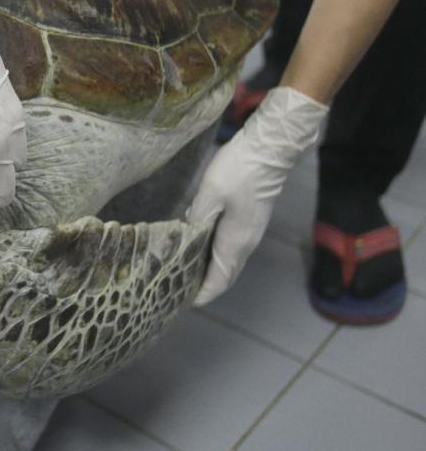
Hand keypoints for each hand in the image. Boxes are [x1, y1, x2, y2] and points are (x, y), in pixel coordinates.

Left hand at [187, 87, 327, 304]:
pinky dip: (216, 257)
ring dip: (210, 271)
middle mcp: (246, 243)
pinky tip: (198, 247)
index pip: (219, 279)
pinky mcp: (251, 221)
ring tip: (185, 271)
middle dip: (204, 286)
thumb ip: (197, 218)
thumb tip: (187, 237)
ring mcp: (251, 233)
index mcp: (235, 241)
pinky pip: (232, 249)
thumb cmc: (240, 170)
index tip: (183, 301)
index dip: (202, 294)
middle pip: (226, 275)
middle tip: (178, 289)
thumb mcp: (210, 193)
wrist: (270, 149)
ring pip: (230, 262)